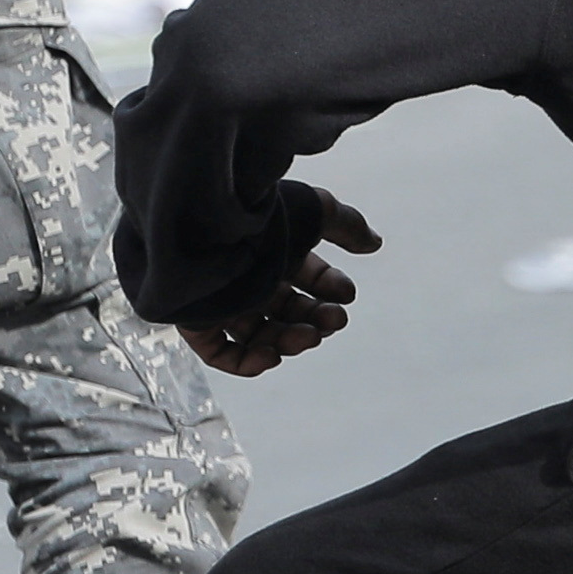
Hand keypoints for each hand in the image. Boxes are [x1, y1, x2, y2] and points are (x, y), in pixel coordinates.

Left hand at [180, 186, 378, 377]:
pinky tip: (272, 357)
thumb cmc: (260, 214)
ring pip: (261, 335)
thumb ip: (347, 224)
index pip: (305, 278)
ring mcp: (222, 301)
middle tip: (335, 321)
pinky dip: (248, 363)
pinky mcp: (198, 322)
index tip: (347, 294)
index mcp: (271, 250)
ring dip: (291, 341)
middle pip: (287, 310)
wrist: (202, 221)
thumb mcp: (313, 210)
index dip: (329, 288)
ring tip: (309, 337)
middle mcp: (247, 276)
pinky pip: (222, 354)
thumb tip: (374, 244)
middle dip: (315, 318)